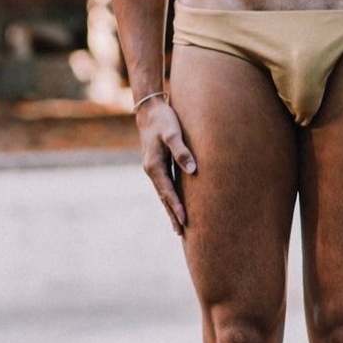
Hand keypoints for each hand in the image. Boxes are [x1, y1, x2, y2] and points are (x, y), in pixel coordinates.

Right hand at [136, 97, 195, 234]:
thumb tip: (193, 170)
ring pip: (163, 193)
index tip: (184, 220)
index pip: (167, 191)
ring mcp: (153, 168)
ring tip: (178, 225)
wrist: (149, 109)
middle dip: (172, 214)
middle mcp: (152, 170)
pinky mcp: (158, 164)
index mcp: (154, 166)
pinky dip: (169, 197)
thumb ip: (182, 151)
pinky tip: (174, 203)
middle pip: (163, 197)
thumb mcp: (172, 133)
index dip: (176, 206)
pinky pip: (164, 186)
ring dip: (170, 208)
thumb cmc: (163, 119)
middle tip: (180, 233)